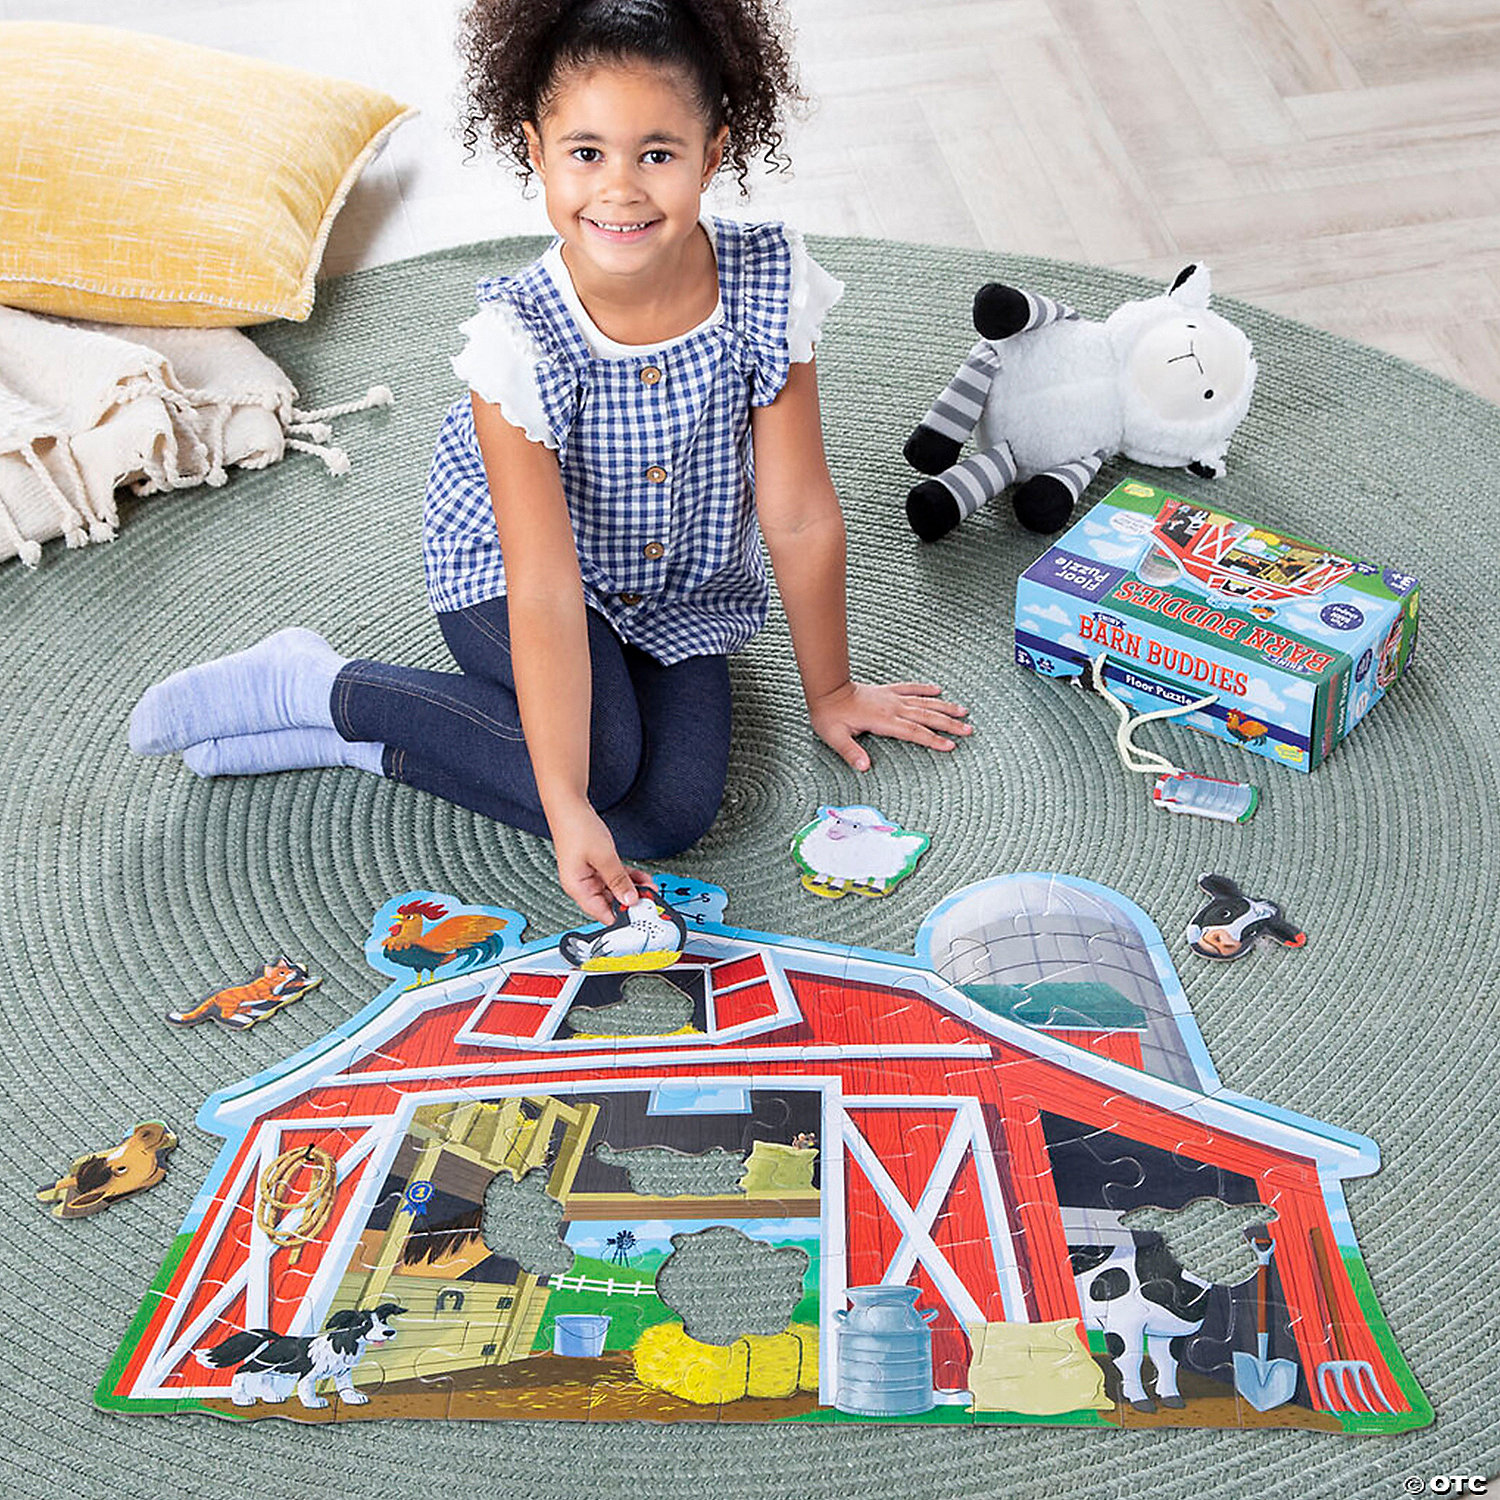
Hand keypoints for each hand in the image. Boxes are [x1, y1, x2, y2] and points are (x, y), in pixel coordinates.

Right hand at [549, 800, 648, 922]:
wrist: (570, 806)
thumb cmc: (577, 828)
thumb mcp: (604, 857)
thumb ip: (618, 880)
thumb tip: (630, 900)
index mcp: (577, 888)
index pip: (601, 913)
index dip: (621, 916)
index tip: (640, 914)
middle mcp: (582, 885)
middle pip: (609, 902)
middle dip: (630, 901)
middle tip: (649, 898)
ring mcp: (590, 876)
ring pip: (615, 889)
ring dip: (632, 889)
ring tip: (649, 887)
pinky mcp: (596, 866)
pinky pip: (615, 878)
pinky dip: (628, 878)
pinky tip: (641, 878)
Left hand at [808, 680, 970, 771]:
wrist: (827, 690)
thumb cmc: (830, 716)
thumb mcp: (835, 738)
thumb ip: (851, 752)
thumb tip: (864, 767)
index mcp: (883, 721)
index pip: (914, 732)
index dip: (933, 740)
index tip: (951, 746)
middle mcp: (892, 708)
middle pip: (926, 717)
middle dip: (949, 724)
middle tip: (968, 729)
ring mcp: (891, 698)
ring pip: (923, 702)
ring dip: (944, 707)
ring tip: (963, 711)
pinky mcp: (888, 691)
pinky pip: (910, 688)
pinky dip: (925, 689)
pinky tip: (938, 690)